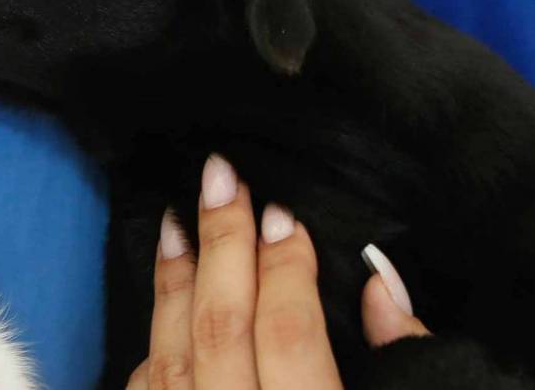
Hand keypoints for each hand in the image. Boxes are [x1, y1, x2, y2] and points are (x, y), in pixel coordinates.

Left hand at [128, 155, 430, 389]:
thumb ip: (397, 358)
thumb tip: (381, 284)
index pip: (289, 333)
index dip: (287, 270)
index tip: (285, 214)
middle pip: (220, 328)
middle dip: (221, 244)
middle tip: (219, 177)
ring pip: (170, 354)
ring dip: (173, 280)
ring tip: (176, 218)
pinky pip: (147, 387)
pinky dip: (154, 340)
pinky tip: (162, 301)